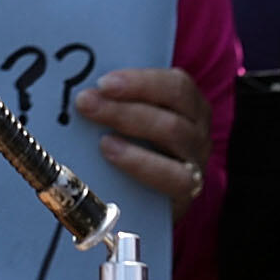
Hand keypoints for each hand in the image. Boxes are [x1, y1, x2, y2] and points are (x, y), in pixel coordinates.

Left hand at [76, 64, 210, 213]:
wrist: (145, 197)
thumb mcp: (128, 115)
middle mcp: (197, 130)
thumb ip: (113, 98)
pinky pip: (174, 177)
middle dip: (124, 106)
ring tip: (99, 136)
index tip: (103, 83)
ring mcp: (196, 160)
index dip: (140, 82)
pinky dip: (141, 163)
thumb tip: (82, 86)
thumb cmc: (133, 141)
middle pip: (172, 110)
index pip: (175, 84)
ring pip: (174, 136)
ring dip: (130, 128)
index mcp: (187, 103)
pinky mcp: (188, 191)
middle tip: (85, 102)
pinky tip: (113, 154)